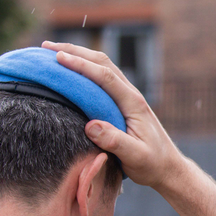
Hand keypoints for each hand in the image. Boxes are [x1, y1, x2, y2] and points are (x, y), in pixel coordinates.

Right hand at [42, 41, 187, 190]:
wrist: (168, 168)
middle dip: (75, 51)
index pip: (105, 76)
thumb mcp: (135, 157)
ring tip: (53, 53)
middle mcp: (131, 95)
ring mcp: (127, 98)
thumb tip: (90, 126)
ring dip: (79, 56)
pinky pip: (102, 80)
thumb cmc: (153, 164)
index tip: (59, 57)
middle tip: (46, 47)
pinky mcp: (122, 104)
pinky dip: (84, 70)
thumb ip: (115, 142)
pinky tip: (70, 72)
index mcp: (133, 103)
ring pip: (102, 67)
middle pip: (102, 63)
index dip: (81, 65)